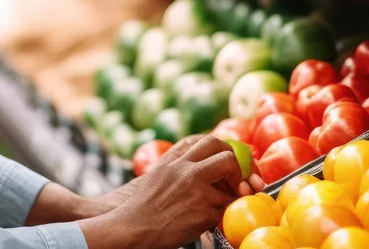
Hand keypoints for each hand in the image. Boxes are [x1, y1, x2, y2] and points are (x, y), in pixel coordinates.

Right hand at [84, 136, 264, 217]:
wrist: (132, 227)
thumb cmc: (142, 206)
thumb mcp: (156, 176)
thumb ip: (176, 166)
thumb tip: (200, 163)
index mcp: (173, 160)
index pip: (204, 140)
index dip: (220, 148)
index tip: (224, 158)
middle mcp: (186, 170)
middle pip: (225, 153)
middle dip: (236, 165)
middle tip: (234, 179)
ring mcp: (196, 190)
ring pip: (231, 186)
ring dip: (228, 197)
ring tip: (213, 205)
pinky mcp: (203, 212)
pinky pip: (223, 211)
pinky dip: (217, 216)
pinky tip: (203, 219)